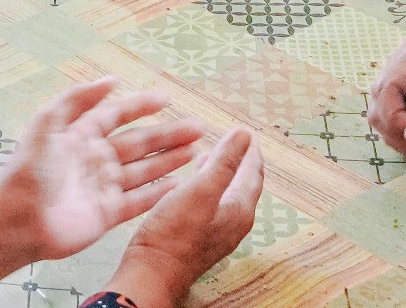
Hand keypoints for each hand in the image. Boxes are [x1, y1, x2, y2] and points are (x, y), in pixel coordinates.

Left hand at [0, 77, 205, 290]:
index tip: (166, 98)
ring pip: (144, 170)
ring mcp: (103, 186)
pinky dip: (159, 192)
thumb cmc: (29, 167)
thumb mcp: (49, 121)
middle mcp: (96, 158)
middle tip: (197, 127)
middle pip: (139, 143)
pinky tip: (180, 185)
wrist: (18, 217)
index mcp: (81, 134)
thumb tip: (111, 79)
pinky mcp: (107, 213)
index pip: (117, 115)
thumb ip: (79, 98)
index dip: (140, 106)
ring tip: (196, 151)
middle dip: (167, 134)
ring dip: (169, 160)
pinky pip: (139, 200)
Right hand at [106, 127, 264, 307]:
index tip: (247, 133)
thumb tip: (245, 135)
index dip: (250, 150)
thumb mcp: (200, 190)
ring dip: (222, 173)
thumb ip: (225, 161)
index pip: (253, 174)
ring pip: (226, 195)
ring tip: (211, 156)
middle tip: (233, 142)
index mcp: (239, 210)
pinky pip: (211, 206)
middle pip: (243, 185)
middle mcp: (233, 223)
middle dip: (239, 161)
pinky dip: (207, 187)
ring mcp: (217, 233)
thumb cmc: (173, 235)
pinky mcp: (200, 238)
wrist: (152, 272)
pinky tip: (191, 184)